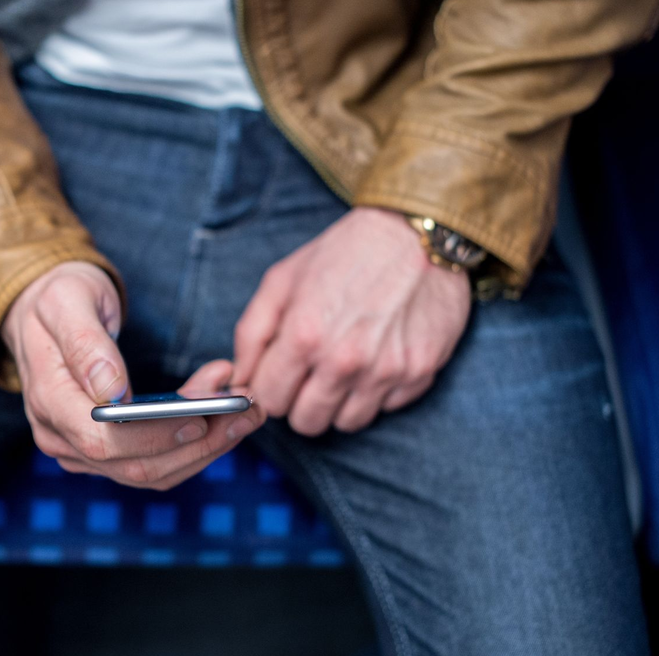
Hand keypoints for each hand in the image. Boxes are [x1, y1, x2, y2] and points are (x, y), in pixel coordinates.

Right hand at [2, 262, 263, 488]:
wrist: (43, 312)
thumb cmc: (56, 300)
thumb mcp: (66, 302)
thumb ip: (86, 343)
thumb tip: (112, 389)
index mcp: (48, 402)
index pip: (103, 441)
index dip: (155, 438)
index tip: (202, 418)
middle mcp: (62, 438)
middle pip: (136, 465)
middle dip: (200, 443)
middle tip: (248, 409)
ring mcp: (82, 450)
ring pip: (154, 471)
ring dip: (207, 445)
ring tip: (247, 409)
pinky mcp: (107, 451)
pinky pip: (156, 460)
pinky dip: (194, 442)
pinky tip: (224, 412)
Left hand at [231, 207, 470, 435]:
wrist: (415, 234)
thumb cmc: (343, 253)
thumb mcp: (282, 280)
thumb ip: (252, 333)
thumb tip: (239, 379)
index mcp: (304, 336)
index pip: (270, 401)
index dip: (270, 389)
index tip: (280, 375)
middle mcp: (344, 361)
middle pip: (307, 422)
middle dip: (301, 402)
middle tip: (310, 373)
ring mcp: (385, 371)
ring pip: (347, 423)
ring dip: (340, 402)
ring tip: (344, 366)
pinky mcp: (419, 373)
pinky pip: (386, 408)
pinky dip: (377, 392)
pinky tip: (377, 358)